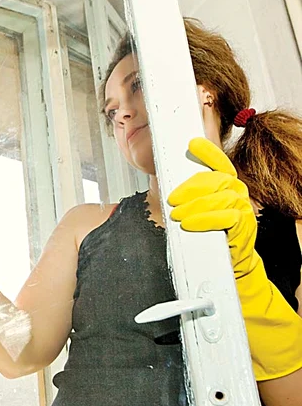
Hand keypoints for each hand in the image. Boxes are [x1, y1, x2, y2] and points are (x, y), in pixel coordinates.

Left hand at [169, 137, 256, 277]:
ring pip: (222, 198)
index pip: (219, 163)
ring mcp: (243, 210)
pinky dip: (206, 220)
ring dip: (195, 206)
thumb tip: (161, 181)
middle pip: (217, 179)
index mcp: (226, 184)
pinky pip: (228, 218)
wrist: (228, 262)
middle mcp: (237, 193)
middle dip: (191, 188)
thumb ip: (184, 195)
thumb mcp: (195, 210)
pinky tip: (190, 224)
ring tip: (178, 215)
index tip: (193, 143)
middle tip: (173, 199)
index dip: (208, 152)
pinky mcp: (244, 228)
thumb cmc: (209, 233)